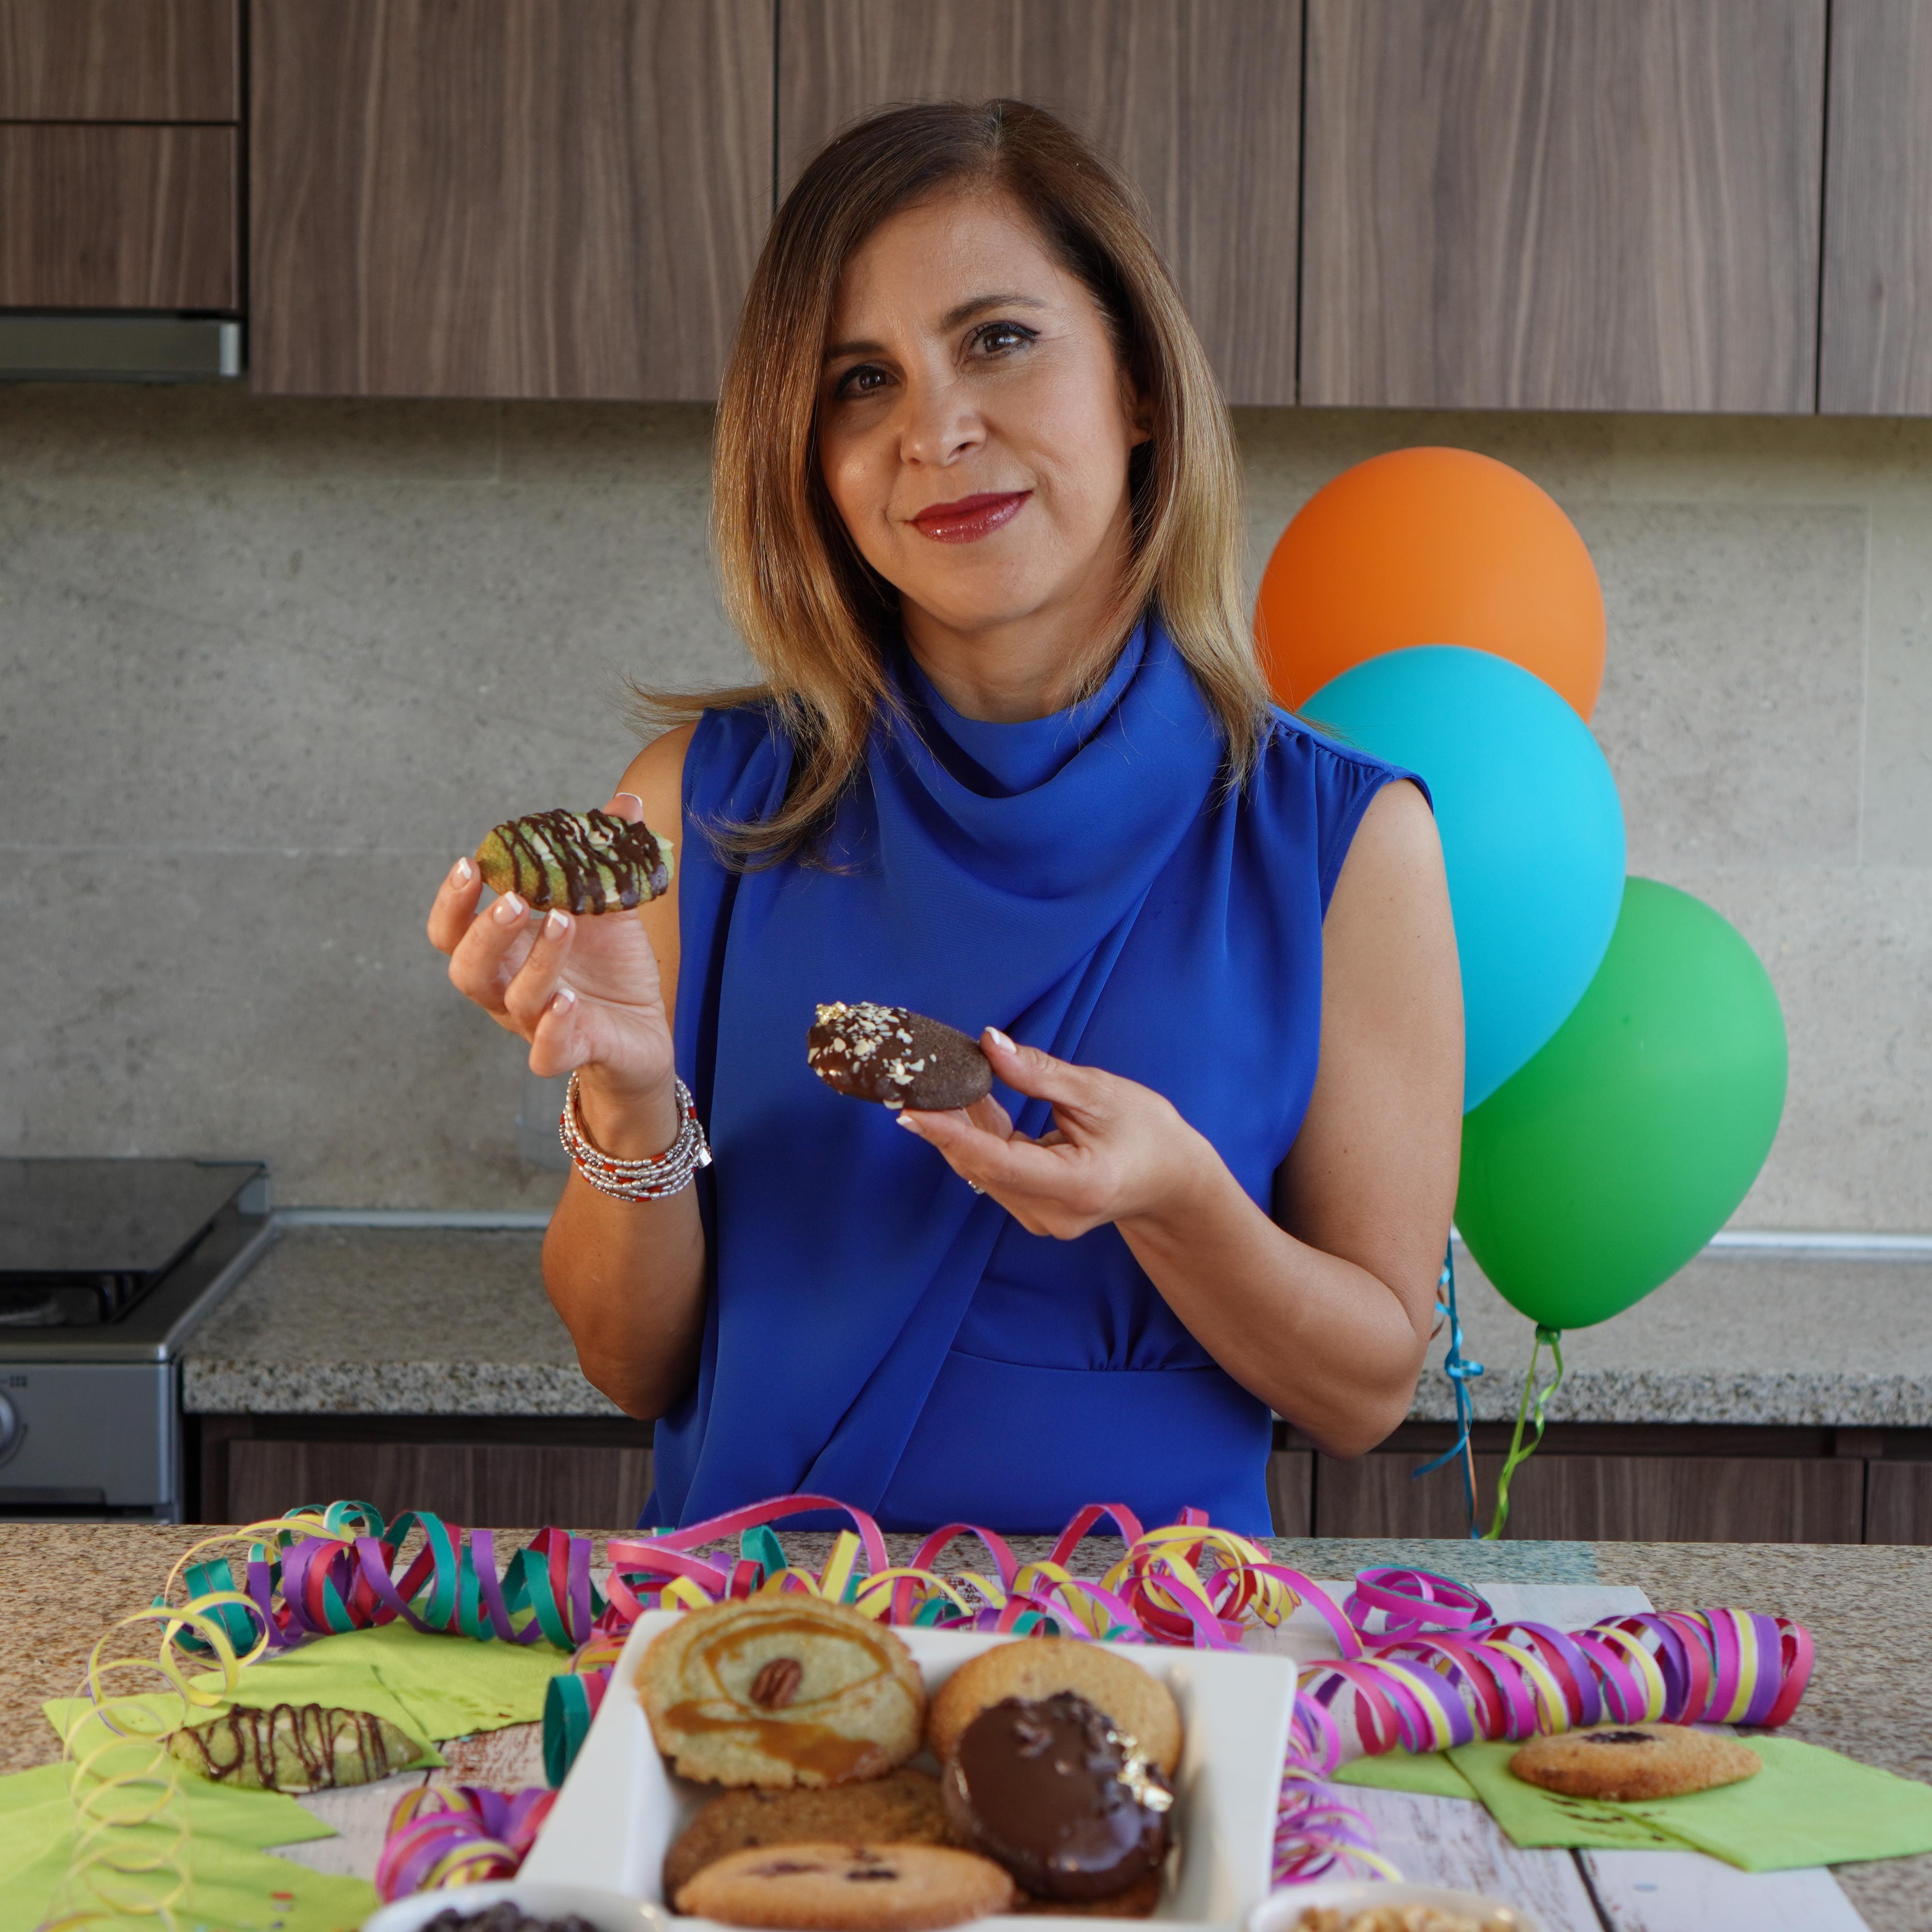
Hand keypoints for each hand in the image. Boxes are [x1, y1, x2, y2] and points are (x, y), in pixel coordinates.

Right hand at [426, 792, 675, 1133]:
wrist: (644, 1031)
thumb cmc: (610, 968)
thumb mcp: (610, 907)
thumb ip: (608, 859)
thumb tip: (627, 803)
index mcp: (504, 951)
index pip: (453, 930)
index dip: (452, 902)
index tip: (470, 864)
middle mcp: (507, 989)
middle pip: (467, 968)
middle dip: (483, 930)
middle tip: (512, 898)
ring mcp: (533, 1025)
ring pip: (515, 999)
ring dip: (537, 960)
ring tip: (563, 922)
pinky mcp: (570, 1052)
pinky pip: (547, 1052)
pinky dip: (553, 1028)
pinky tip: (569, 1001)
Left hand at [895, 1030, 1214, 1238]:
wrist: (1172, 1180)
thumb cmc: (1147, 1132)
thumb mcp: (1098, 1092)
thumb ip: (1039, 1072)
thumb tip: (988, 1044)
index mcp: (1075, 1186)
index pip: (997, 1160)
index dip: (950, 1133)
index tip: (911, 1109)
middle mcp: (1052, 1214)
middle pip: (981, 1165)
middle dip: (946, 1121)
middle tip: (915, 1078)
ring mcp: (1041, 1219)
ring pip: (981, 1169)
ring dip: (959, 1126)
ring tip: (941, 1082)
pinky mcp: (1033, 1211)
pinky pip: (992, 1171)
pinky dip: (979, 1137)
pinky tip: (970, 1102)